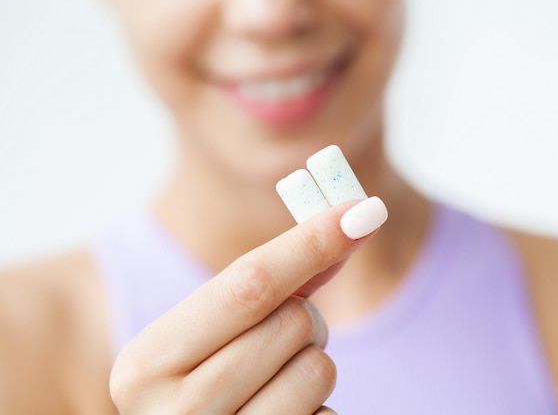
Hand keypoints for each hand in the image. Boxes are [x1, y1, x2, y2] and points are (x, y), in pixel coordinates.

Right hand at [110, 198, 385, 413]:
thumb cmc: (204, 383)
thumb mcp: (211, 334)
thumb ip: (270, 281)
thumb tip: (351, 220)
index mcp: (147, 362)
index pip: (247, 285)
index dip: (309, 243)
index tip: (361, 211)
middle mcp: (176, 414)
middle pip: (292, 322)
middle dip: (304, 318)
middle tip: (280, 336)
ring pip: (318, 368)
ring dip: (312, 363)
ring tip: (278, 379)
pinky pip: (327, 414)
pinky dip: (318, 406)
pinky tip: (283, 414)